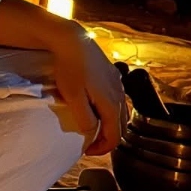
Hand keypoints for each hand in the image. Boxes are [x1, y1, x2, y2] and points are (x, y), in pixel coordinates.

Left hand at [50, 31, 126, 155]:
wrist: (71, 40)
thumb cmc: (69, 68)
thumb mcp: (73, 97)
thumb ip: (85, 118)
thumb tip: (92, 132)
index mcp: (111, 103)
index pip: (115, 136)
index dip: (103, 148)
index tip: (87, 151)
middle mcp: (120, 94)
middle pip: (121, 126)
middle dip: (108, 138)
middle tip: (90, 143)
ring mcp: (118, 83)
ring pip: (121, 112)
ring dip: (110, 124)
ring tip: (94, 127)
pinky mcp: (112, 75)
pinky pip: (117, 99)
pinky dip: (110, 111)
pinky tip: (96, 107)